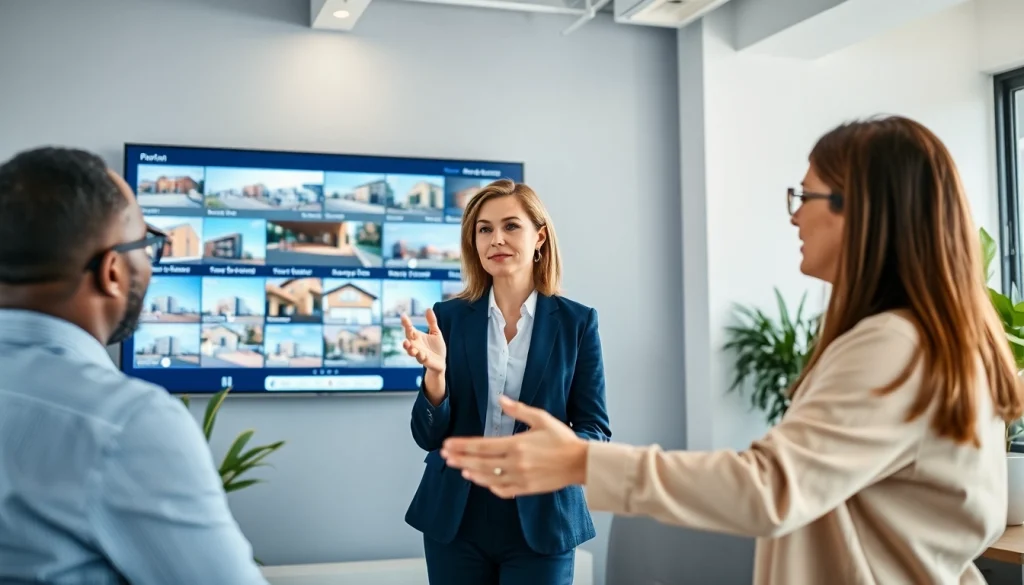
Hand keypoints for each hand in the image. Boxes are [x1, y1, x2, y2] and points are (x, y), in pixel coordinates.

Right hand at [401, 309, 445, 373]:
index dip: (406, 322)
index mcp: (417, 337)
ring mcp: (419, 353)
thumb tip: (428, 308)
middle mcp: (415, 345)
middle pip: (408, 338)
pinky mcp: (425, 360)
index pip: (409, 328)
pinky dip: (420, 356)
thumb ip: (431, 322)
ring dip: (409, 348)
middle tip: (406, 328)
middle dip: (406, 333)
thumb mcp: (435, 332)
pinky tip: (422, 354)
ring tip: (407, 343)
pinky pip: (421, 359)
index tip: (403, 315)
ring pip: (411, 351)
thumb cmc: (436, 347)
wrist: (441, 362)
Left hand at [441, 396, 588, 498]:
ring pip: (488, 478)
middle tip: (445, 456)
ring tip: (459, 468)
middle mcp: (515, 463)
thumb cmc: (562, 438)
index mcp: (516, 444)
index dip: (462, 446)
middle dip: (460, 459)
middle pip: (480, 463)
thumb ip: (518, 410)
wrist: (580, 462)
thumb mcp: (541, 418)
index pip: (482, 446)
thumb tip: (500, 399)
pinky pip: (502, 490)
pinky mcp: (526, 488)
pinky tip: (481, 481)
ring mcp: (520, 478)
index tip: (448, 445)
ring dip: (471, 473)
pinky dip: (490, 486)